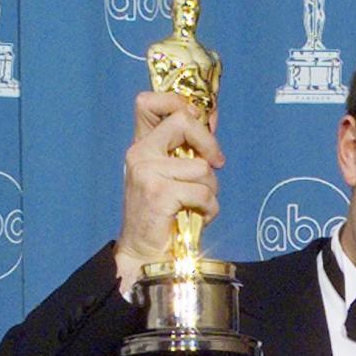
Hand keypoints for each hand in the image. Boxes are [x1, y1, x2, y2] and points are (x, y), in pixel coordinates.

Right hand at [116, 91, 224, 294]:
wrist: (147, 254)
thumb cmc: (167, 216)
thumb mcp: (175, 175)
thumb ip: (189, 147)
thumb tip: (210, 114)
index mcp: (142, 146)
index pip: (149, 102)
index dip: (180, 103)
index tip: (200, 122)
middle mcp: (140, 153)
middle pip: (183, 121)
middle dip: (209, 143)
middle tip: (215, 164)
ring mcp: (147, 172)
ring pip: (202, 166)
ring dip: (211, 189)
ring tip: (198, 204)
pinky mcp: (158, 192)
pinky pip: (203, 192)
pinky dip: (209, 208)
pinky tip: (198, 217)